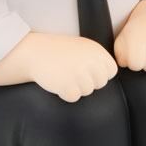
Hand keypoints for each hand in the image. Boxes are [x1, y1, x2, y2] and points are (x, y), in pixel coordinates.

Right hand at [0, 32, 117, 101]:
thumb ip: (98, 60)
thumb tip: (110, 75)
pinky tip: (58, 81)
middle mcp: (90, 61)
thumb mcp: (83, 48)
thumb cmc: (59, 51)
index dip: (99, 74)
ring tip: (64, 74)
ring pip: (87, 92)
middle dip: (88, 82)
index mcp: (96, 50)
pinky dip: (65, 92)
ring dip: (76, 87)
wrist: (35, 51)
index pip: (111, 71)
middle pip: (100, 84)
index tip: (86, 69)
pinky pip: (73, 97)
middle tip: (72, 72)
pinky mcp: (67, 85)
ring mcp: (79, 74)